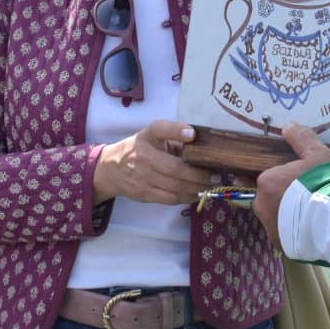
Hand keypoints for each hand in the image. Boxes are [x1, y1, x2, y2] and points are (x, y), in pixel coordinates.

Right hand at [93, 120, 215, 205]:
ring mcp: (142, 177)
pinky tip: (198, 193)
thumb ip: (174, 138)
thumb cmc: (140, 148)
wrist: (111, 168)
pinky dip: (187, 197)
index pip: (160, 129)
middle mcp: (143, 155)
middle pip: (175, 168)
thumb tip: (202, 143)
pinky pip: (170, 198)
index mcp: (148, 136)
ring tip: (212, 186)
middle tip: (218, 175)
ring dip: (198, 188)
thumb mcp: (153, 135)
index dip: (176, 131)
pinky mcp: (144, 193)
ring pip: (175, 186)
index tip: (192, 134)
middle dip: (200, 174)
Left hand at [253, 123, 329, 251]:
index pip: (270, 177)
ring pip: (278, 217)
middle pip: (272, 198)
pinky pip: (286, 235)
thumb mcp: (317, 154)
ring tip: (315, 212)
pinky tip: (313, 227)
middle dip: (287, 196)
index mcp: (266, 182)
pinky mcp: (282, 246)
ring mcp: (270, 228)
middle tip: (310, 195)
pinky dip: (296, 231)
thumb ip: (301, 138)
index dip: (285, 177)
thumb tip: (288, 126)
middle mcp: (261, 206)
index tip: (300, 179)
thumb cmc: (325, 184)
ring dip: (291, 214)